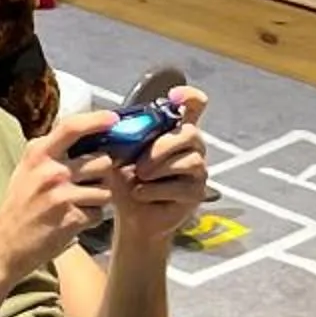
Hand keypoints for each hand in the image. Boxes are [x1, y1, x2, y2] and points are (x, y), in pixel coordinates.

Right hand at [0, 112, 120, 290]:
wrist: (2, 246)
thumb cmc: (18, 208)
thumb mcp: (27, 170)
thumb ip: (53, 152)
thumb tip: (86, 135)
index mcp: (38, 154)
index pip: (72, 127)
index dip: (97, 120)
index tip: (114, 119)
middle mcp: (50, 171)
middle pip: (102, 160)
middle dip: (103, 173)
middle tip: (90, 183)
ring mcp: (61, 195)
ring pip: (105, 189)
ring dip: (98, 199)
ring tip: (78, 205)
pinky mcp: (70, 219)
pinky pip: (98, 213)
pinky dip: (91, 219)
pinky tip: (72, 221)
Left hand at [108, 86, 210, 246]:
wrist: (129, 220)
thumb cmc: (126, 184)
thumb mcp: (119, 157)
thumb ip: (123, 139)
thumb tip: (118, 126)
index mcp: (174, 132)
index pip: (194, 106)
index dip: (189, 97)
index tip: (174, 96)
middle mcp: (191, 148)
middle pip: (190, 133)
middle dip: (163, 145)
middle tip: (140, 164)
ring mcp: (197, 171)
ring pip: (190, 160)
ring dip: (159, 168)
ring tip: (138, 179)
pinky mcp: (196, 193)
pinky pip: (182, 186)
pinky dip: (156, 190)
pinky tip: (140, 193)